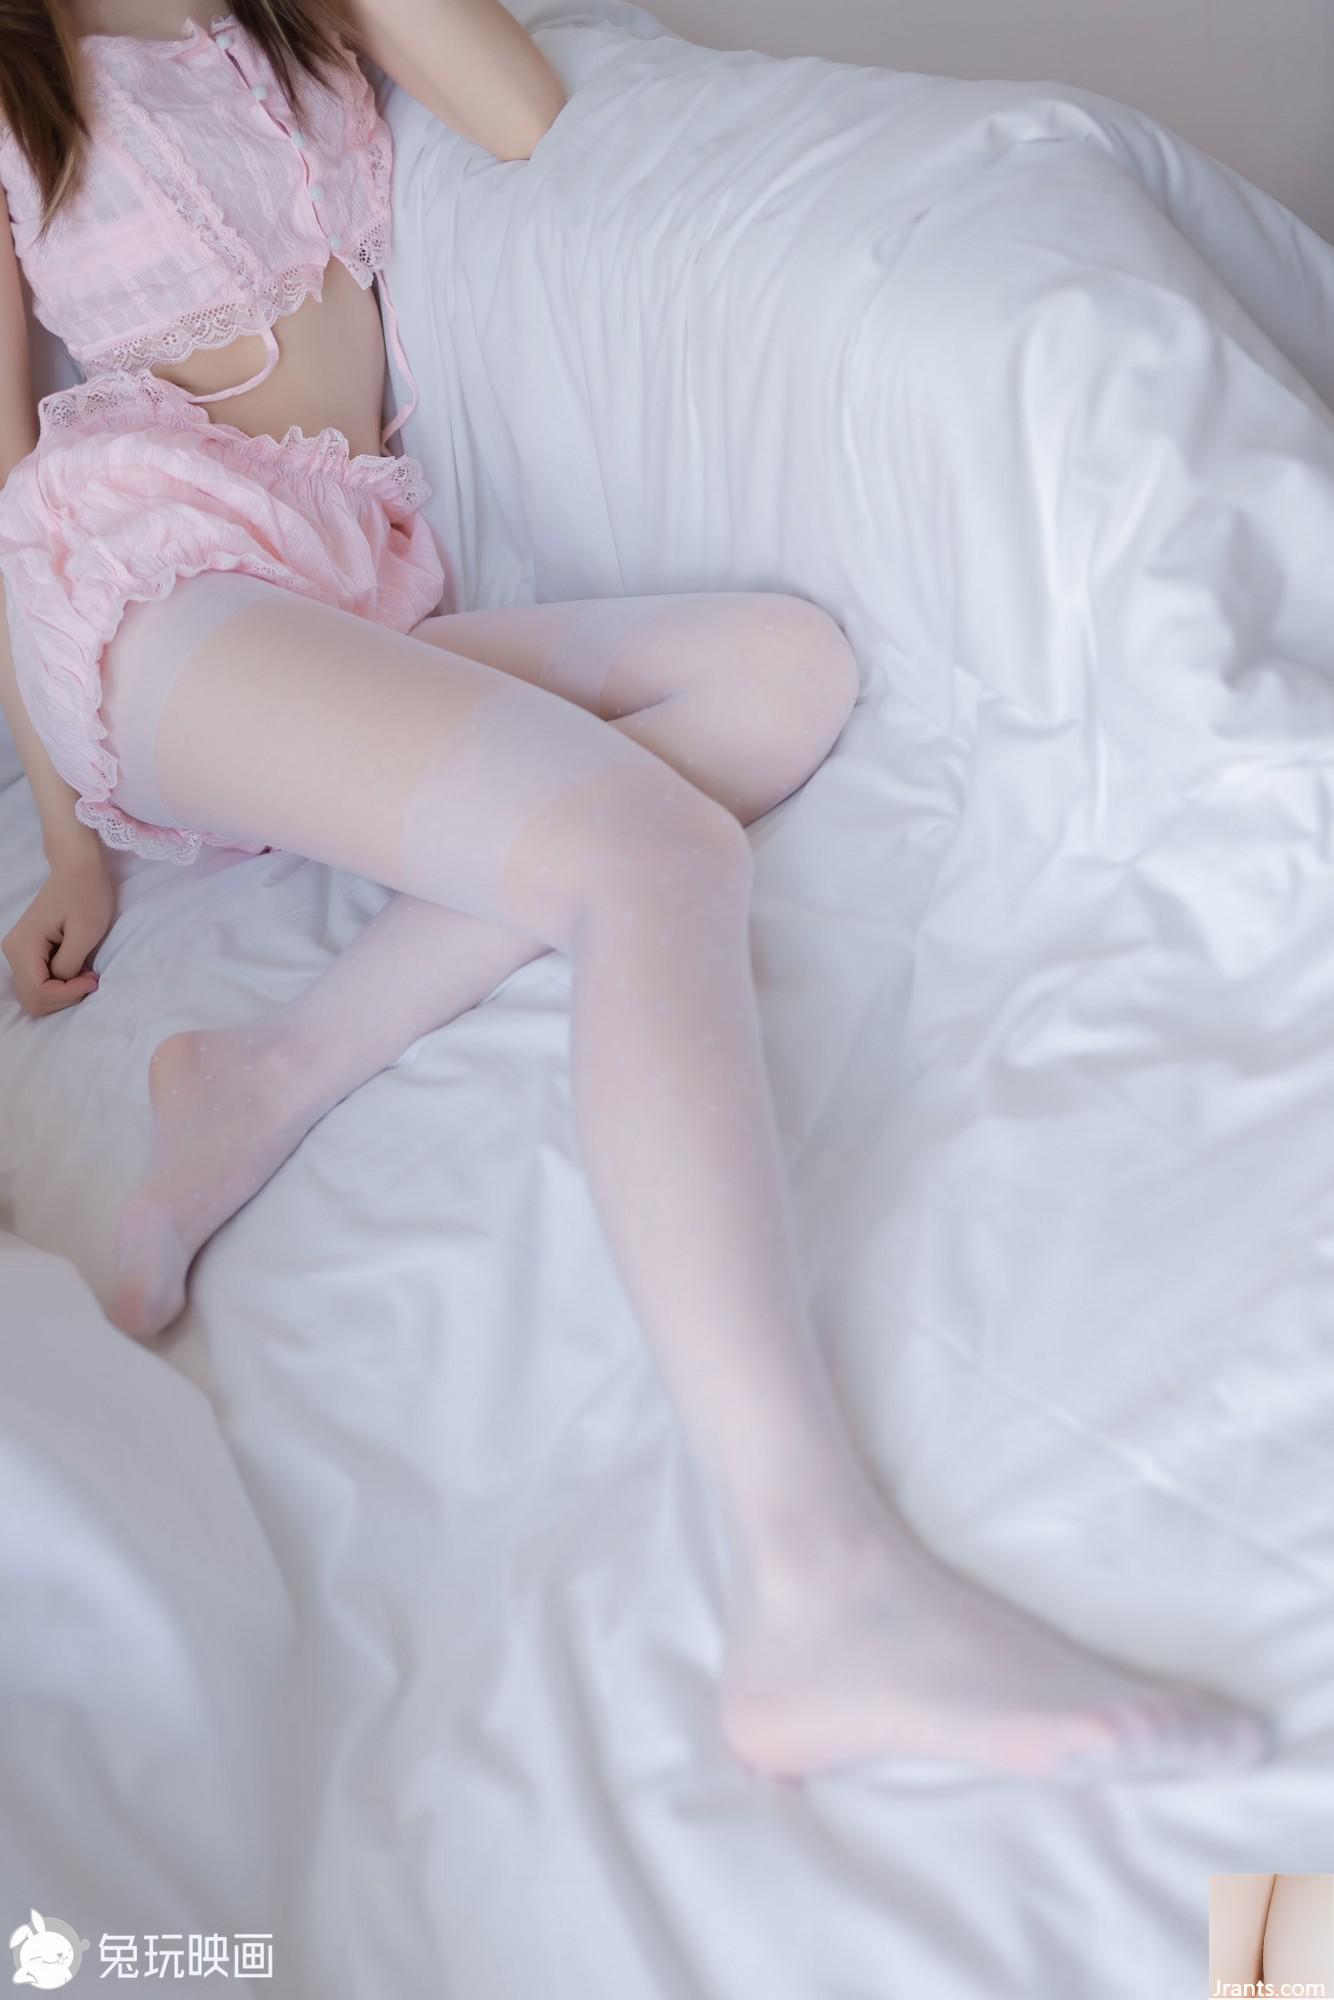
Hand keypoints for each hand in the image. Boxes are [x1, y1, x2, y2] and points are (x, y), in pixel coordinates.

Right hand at [2, 840, 114, 1015]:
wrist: (78, 867)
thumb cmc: (86, 894)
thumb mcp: (85, 932)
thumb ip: (69, 964)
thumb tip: (60, 982)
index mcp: (22, 947)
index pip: (38, 994)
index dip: (68, 995)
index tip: (93, 978)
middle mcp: (12, 952)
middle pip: (32, 1000)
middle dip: (65, 997)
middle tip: (90, 977)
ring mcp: (17, 953)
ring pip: (36, 995)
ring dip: (63, 992)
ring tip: (85, 971)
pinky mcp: (28, 952)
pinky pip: (40, 982)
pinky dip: (60, 984)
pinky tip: (77, 968)